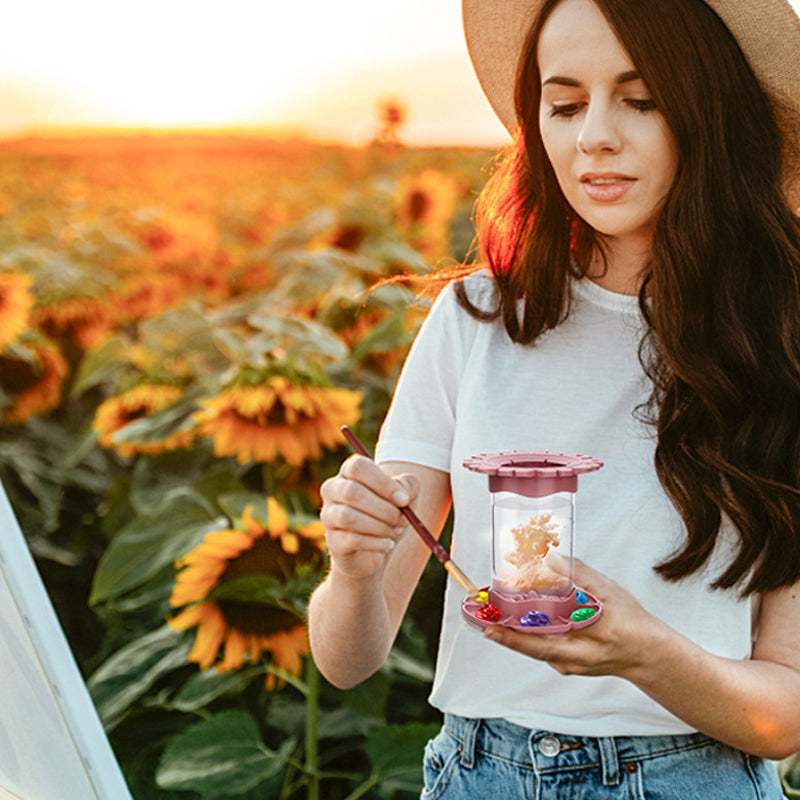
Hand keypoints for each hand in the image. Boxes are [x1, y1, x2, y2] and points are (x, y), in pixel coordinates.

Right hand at [320, 455, 418, 580]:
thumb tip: (402, 495)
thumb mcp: (406, 497)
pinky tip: (388, 544)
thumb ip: (409, 486)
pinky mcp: (332, 540)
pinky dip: (376, 543)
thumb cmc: (389, 514)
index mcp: (350, 471)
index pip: (359, 467)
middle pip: (352, 492)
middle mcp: (333, 489)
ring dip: (379, 526)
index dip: (382, 482)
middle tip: (403, 520)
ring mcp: (328, 515)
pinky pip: (352, 539)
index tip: (404, 500)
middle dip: (384, 509)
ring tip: (395, 531)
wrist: (375, 550)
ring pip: (348, 517)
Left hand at [483, 560, 663, 678]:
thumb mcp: (610, 593)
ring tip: (492, 606)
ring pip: (532, 645)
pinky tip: (518, 611)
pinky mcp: (564, 660)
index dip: (512, 637)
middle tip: (479, 611)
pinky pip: (540, 644)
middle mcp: (570, 661)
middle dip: (502, 628)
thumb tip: (549, 557)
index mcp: (584, 647)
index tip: (489, 628)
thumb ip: (579, 575)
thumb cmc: (633, 623)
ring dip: (513, 627)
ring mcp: (566, 664)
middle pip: (528, 646)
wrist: (648, 654)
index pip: (540, 645)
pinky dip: (528, 629)